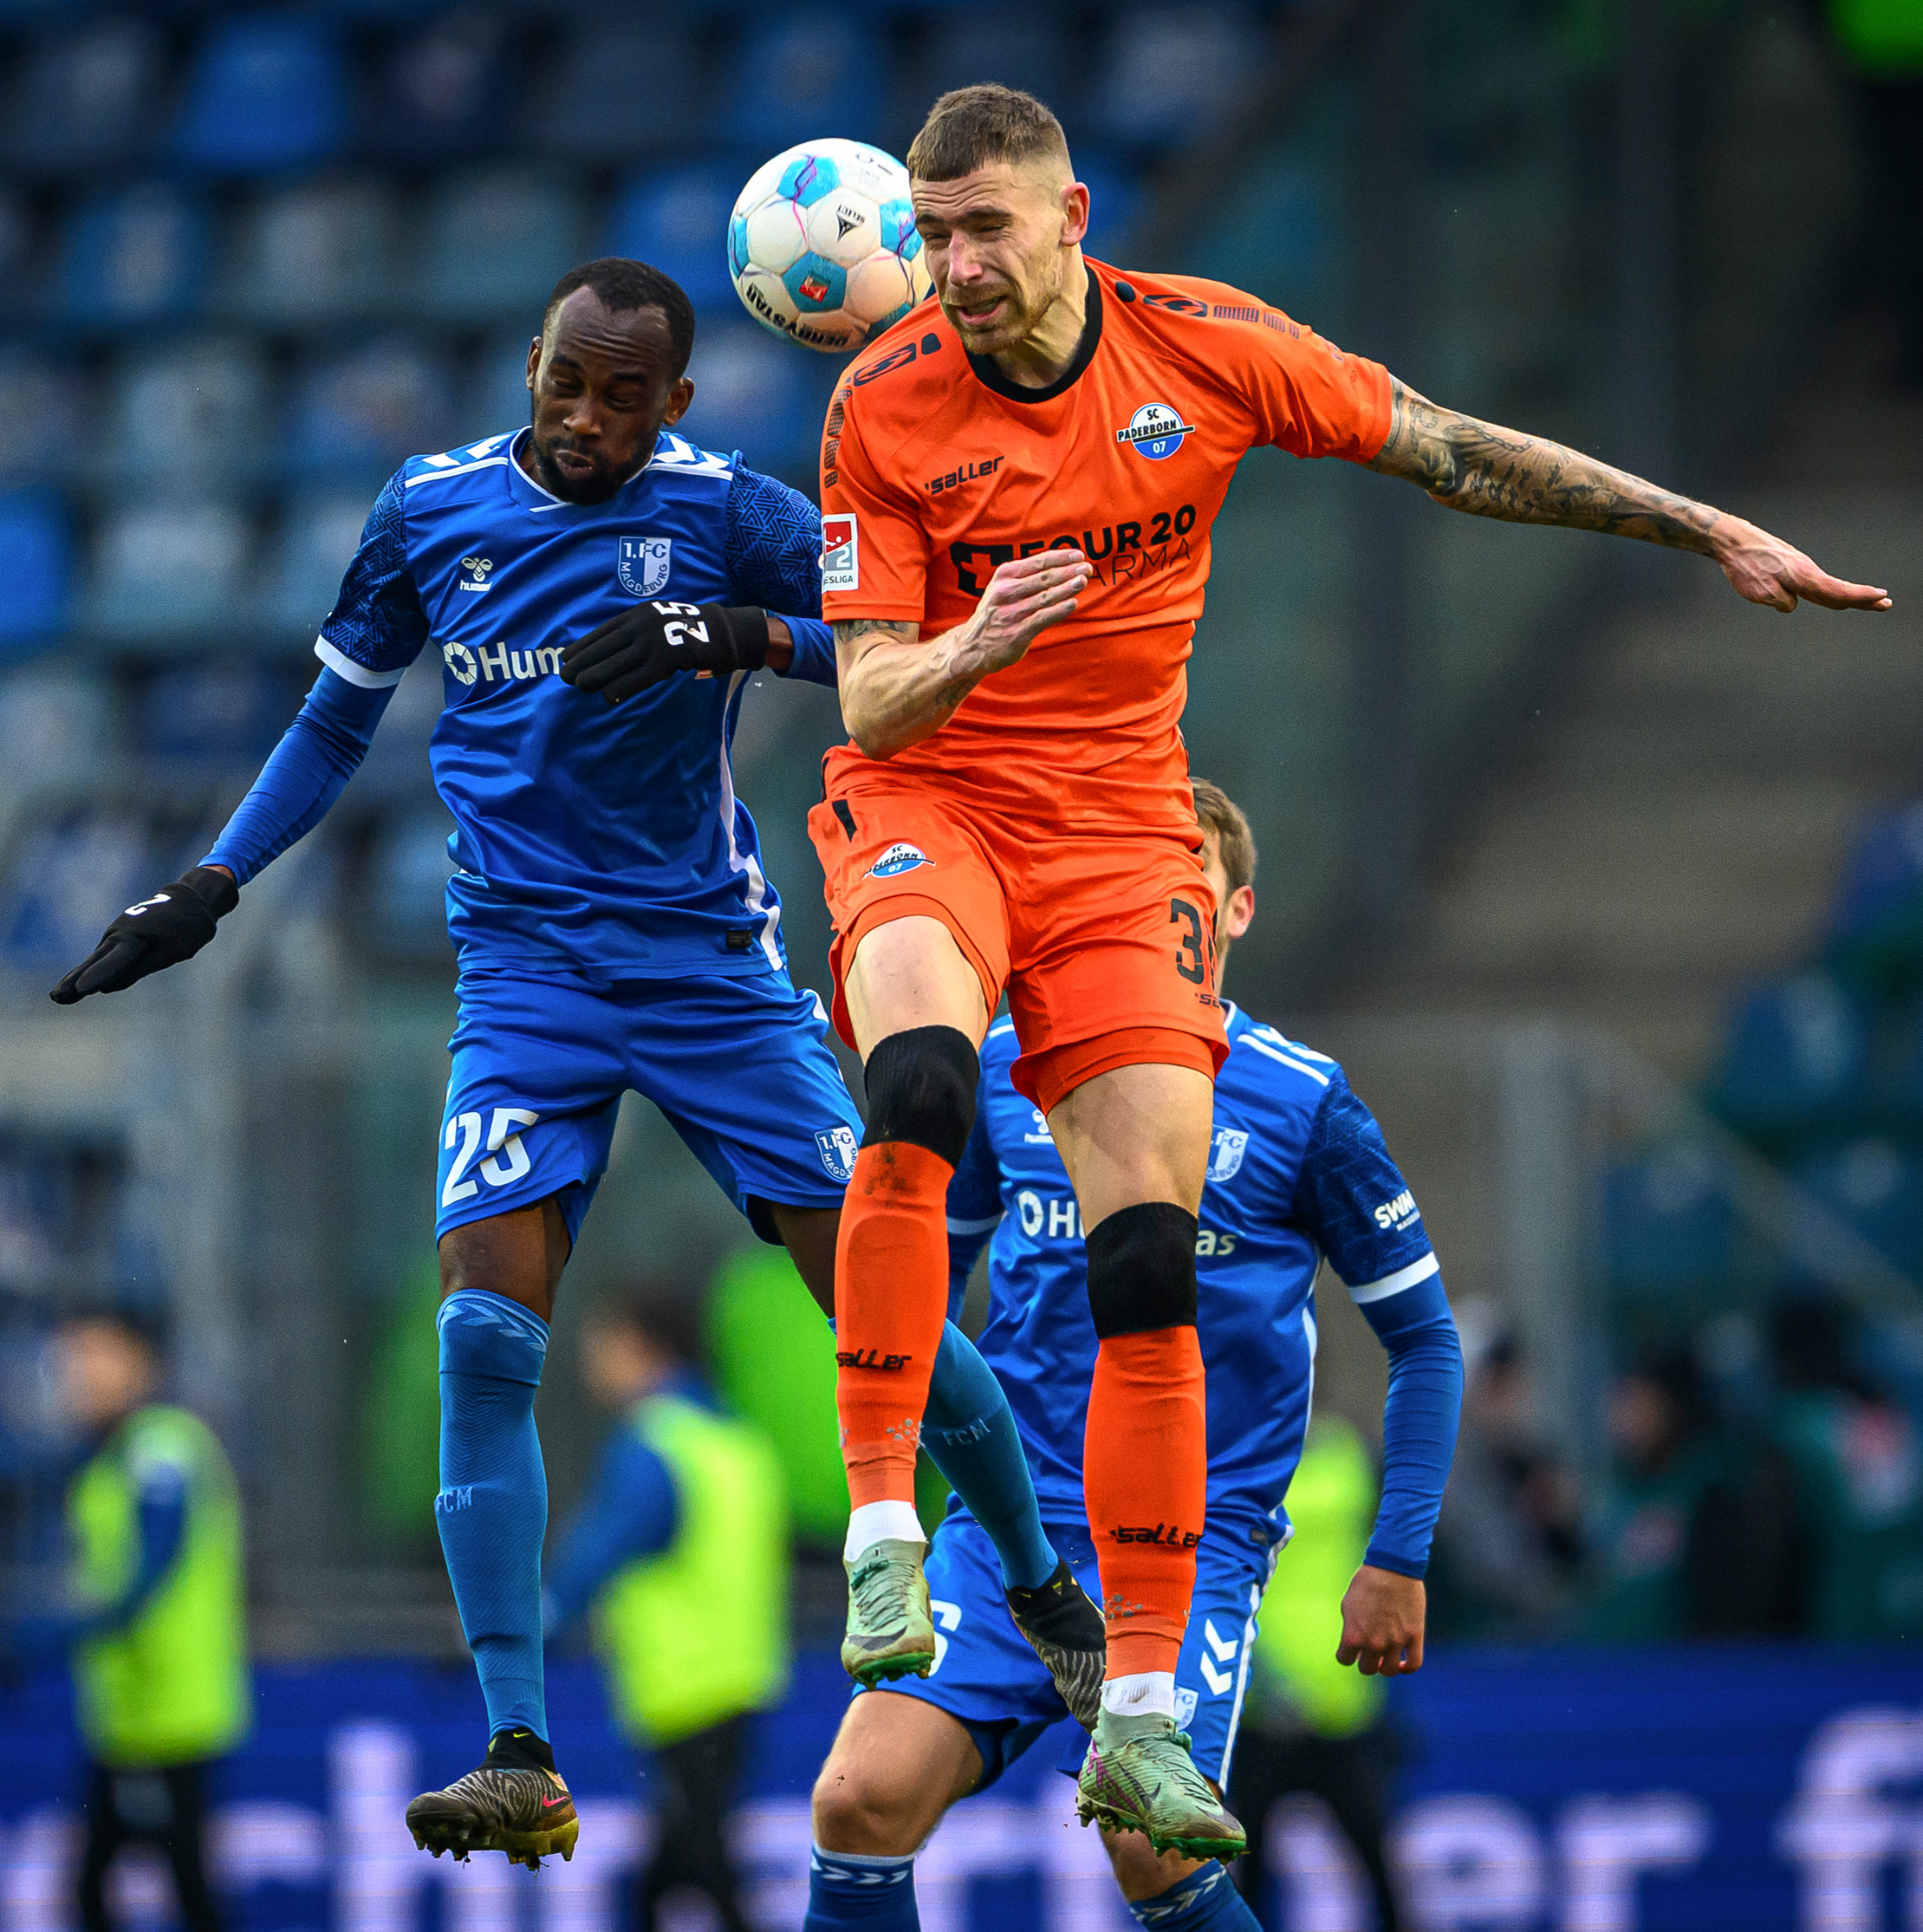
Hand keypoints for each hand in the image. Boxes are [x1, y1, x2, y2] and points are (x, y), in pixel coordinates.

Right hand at [50, 865, 238, 1004]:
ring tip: (58, 996)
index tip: (83, 990)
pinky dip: (87, 972)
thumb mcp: (172, 951)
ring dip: (76, 978)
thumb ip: (141, 968)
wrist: (188, 902)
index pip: (116, 961)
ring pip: (94, 961)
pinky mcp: (117, 940)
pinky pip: (101, 959)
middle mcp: (119, 934)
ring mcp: (115, 936)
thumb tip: (108, 987)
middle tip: (55, 997)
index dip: (100, 975)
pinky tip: (74, 986)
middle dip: (76, 980)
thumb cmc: (186, 929)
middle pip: (95, 962)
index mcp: (136, 936)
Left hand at [561, 602, 769, 703]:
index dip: (583, 646)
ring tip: (579, 686)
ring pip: (616, 663)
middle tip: (565, 676)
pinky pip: (637, 678)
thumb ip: (639, 630)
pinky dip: (620, 688)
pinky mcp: (666, 662)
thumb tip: (616, 650)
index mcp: (638, 614)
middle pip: (604, 647)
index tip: (565, 657)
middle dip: (582, 662)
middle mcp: (641, 626)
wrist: (722, 631)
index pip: (602, 632)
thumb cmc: (690, 627)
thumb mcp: (658, 619)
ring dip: (595, 676)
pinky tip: (608, 697)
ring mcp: (653, 643)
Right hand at [954, 551, 1093, 677]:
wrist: (974, 646)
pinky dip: (1059, 610)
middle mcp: (1006, 591)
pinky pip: (1042, 618)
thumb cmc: (996, 614)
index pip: (1038, 561)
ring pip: (1045, 597)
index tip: (1079, 555)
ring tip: (1083, 581)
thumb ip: (1027, 577)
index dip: (1060, 557)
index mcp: (1004, 576)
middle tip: (1087, 568)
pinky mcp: (1017, 632)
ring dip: (1067, 588)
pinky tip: (1073, 603)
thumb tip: (1063, 566)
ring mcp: (1011, 612)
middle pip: (1044, 578)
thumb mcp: (1003, 588)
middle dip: (1068, 571)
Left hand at [1336, 1564, 1425, 1676]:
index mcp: (1353, 1635)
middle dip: (1366, 1661)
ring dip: (1385, 1666)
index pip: (1345, 1660)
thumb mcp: (1348, 1605)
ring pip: (1389, 1671)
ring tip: (1385, 1656)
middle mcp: (1374, 1643)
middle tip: (1369, 1650)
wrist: (1392, 1566)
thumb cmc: (1367, 1582)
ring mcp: (1396, 1641)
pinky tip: (1402, 1663)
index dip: (1347, 1654)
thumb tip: (1354, 1647)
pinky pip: (1414, 1664)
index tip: (1350, 1648)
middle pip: (1367, 1669)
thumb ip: (1350, 1628)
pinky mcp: (1415, 1636)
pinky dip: (1407, 1668)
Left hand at [1713, 518, 1890, 612]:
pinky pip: (1813, 584)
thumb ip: (1782, 602)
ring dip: (1848, 596)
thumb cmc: (1746, 566)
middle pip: (1838, 590)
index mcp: (1803, 577)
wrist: (1734, 541)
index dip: (1860, 597)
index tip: (1881, 597)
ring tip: (1869, 602)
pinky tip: (1832, 598)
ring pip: (1826, 587)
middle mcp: (1806, 570)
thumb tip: (1792, 605)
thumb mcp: (1761, 593)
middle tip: (1886, 604)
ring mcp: (1800, 567)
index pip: (1836, 591)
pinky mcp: (1791, 566)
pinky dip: (1828, 592)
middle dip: (1862, 599)